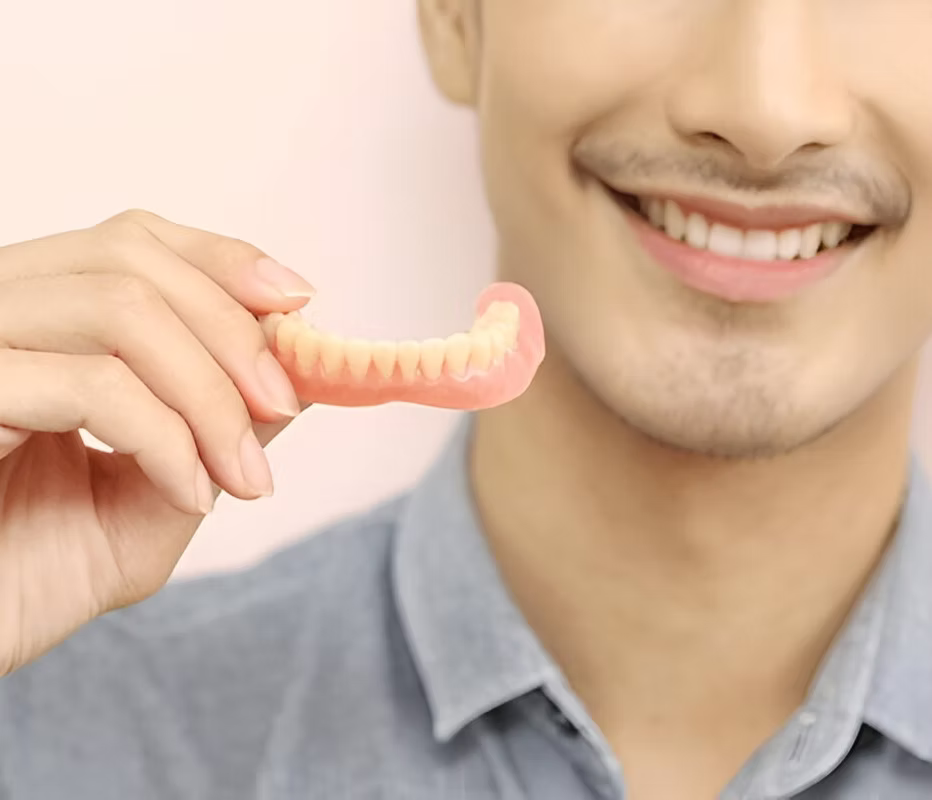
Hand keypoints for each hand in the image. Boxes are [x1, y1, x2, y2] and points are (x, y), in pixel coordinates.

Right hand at [0, 209, 314, 674]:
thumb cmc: (32, 578)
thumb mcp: (161, 494)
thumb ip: (223, 426)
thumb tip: (303, 370)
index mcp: (38, 326)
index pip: (133, 242)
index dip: (224, 262)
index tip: (299, 305)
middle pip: (131, 256)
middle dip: (233, 333)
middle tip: (283, 406)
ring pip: (120, 307)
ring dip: (211, 393)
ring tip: (244, 476)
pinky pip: (93, 384)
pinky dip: (167, 439)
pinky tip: (188, 497)